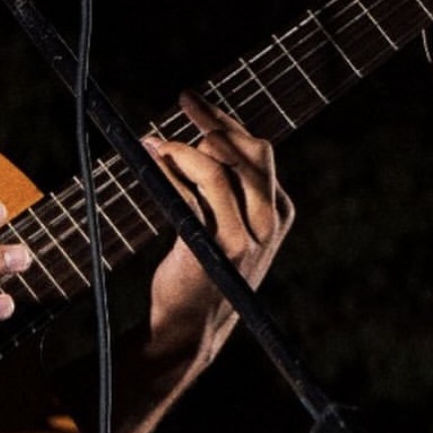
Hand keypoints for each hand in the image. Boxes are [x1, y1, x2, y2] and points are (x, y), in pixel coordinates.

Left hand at [144, 91, 293, 365]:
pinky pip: (192, 196)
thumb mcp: (229, 232)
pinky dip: (170, 172)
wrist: (191, 329)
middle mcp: (269, 222)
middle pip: (247, 151)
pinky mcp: (213, 248)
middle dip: (210, 125)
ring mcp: (244, 236)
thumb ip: (228, 194)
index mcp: (279, 212)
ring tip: (154, 143)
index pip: (258, 151)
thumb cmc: (203, 277)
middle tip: (180, 110)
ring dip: (183, 148)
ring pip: (219, 169)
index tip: (193, 104)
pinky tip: (153, 159)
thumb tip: (204, 141)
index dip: (224, 122)